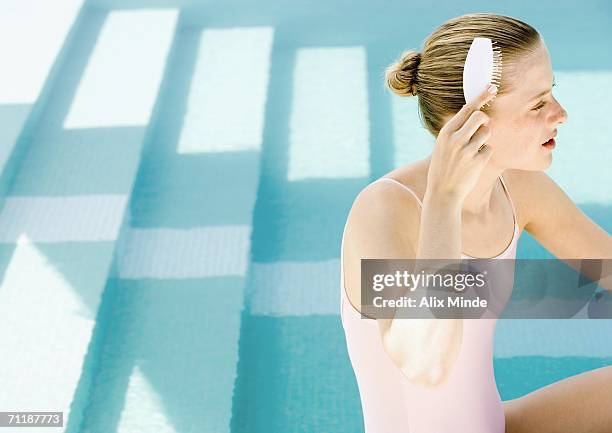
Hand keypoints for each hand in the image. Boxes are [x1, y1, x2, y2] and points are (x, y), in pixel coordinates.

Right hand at [426, 84, 497, 201]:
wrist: (442, 193)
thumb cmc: (443, 167)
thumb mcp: (443, 146)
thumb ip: (456, 131)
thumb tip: (475, 114)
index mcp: (445, 133)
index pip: (467, 108)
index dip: (481, 96)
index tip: (492, 86)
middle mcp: (455, 139)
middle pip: (481, 117)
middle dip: (484, 121)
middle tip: (481, 128)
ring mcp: (466, 150)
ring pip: (486, 133)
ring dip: (483, 140)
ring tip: (472, 152)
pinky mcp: (477, 161)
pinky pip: (489, 149)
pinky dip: (484, 155)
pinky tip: (473, 164)